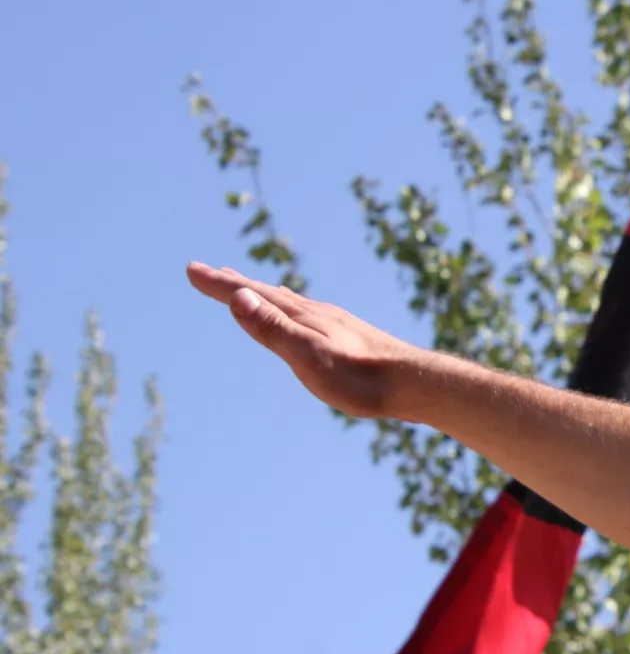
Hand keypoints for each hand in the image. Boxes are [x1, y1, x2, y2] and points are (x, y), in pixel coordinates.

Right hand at [186, 262, 429, 419]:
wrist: (415, 384)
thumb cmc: (360, 378)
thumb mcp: (307, 356)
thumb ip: (272, 328)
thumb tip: (238, 294)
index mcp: (302, 317)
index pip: (251, 295)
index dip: (219, 285)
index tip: (190, 269)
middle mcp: (317, 313)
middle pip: (268, 293)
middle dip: (236, 284)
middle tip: (210, 272)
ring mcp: (335, 324)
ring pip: (290, 303)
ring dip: (264, 294)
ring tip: (248, 290)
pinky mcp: (350, 338)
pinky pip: (309, 316)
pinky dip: (291, 311)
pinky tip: (301, 319)